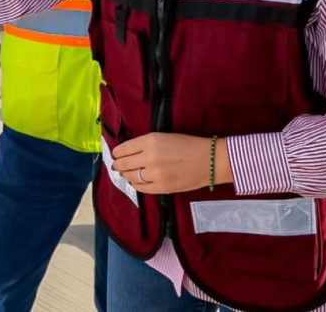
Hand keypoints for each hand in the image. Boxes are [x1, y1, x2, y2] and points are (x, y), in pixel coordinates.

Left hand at [111, 133, 232, 193]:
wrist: (209, 161)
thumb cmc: (188, 145)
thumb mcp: (163, 137)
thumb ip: (145, 144)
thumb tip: (128, 152)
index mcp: (150, 141)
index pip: (123, 149)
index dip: (117, 153)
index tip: (116, 154)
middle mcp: (150, 157)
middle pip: (124, 164)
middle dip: (118, 164)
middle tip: (117, 165)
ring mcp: (155, 174)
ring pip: (131, 177)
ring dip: (126, 175)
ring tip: (124, 173)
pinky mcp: (162, 188)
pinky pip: (141, 188)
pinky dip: (135, 185)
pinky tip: (135, 182)